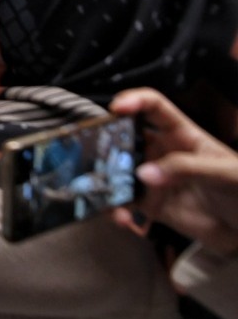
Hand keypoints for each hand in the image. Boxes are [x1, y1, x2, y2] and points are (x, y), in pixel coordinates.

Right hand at [109, 88, 237, 254]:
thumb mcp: (224, 172)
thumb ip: (186, 169)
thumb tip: (144, 173)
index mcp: (181, 135)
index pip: (153, 107)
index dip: (134, 101)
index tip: (116, 108)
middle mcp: (162, 153)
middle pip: (126, 137)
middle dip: (106, 142)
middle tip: (93, 153)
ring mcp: (155, 179)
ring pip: (119, 172)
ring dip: (106, 181)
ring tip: (103, 191)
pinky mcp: (151, 205)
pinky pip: (125, 204)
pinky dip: (117, 211)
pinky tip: (122, 217)